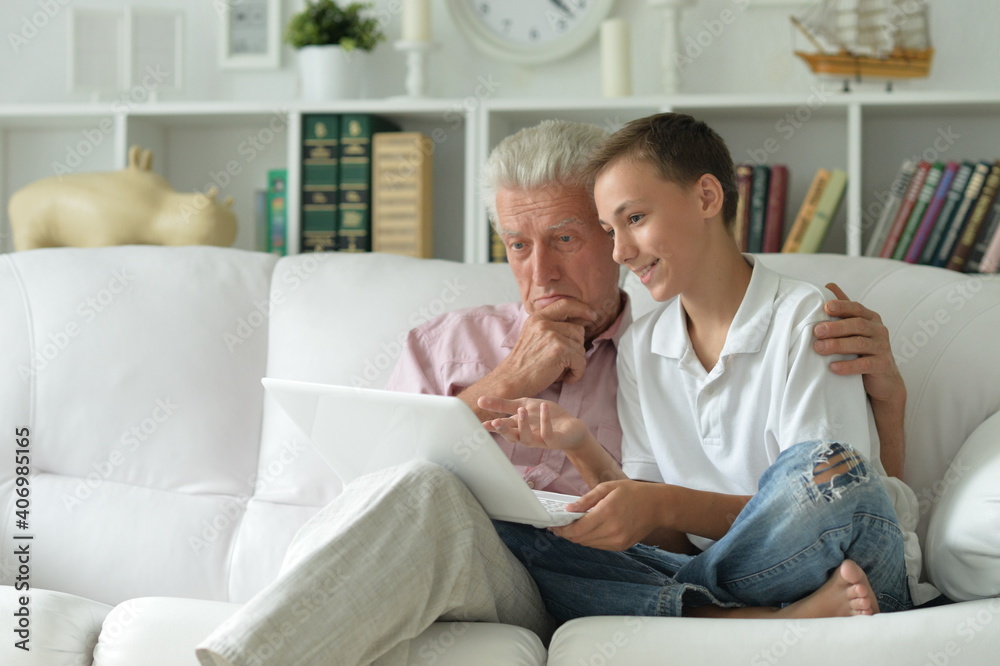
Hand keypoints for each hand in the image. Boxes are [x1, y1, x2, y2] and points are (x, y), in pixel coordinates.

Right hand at [478, 396, 590, 451]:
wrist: (571, 427)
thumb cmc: (546, 416)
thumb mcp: (524, 405)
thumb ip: (504, 404)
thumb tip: (480, 400)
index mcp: (518, 428)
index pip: (503, 428)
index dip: (493, 427)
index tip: (483, 424)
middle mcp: (528, 437)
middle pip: (512, 437)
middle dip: (503, 430)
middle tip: (496, 422)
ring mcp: (541, 440)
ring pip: (527, 439)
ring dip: (523, 425)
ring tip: (521, 410)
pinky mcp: (555, 441)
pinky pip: (548, 434)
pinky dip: (545, 421)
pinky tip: (543, 406)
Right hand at [496, 298, 596, 394]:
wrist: (511, 381)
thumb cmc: (524, 364)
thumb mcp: (533, 336)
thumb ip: (550, 327)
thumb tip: (579, 325)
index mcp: (538, 318)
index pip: (565, 304)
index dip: (582, 308)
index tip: (592, 316)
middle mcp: (544, 323)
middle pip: (578, 330)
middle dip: (575, 347)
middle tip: (562, 361)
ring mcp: (551, 335)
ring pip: (580, 346)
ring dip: (575, 362)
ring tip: (560, 370)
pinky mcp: (558, 350)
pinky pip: (581, 361)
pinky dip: (577, 373)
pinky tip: (566, 378)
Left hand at [550, 480, 663, 550]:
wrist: (657, 506)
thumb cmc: (633, 492)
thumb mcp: (608, 487)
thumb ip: (586, 499)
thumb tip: (568, 509)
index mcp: (607, 512)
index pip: (577, 529)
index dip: (562, 530)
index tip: (554, 526)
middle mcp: (612, 530)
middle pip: (580, 539)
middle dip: (567, 534)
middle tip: (560, 526)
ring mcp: (618, 540)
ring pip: (588, 544)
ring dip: (578, 537)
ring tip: (573, 527)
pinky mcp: (621, 546)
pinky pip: (599, 546)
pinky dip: (590, 539)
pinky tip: (589, 530)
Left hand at [814, 282, 904, 403]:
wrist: (883, 378)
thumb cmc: (863, 348)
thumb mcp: (853, 327)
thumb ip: (844, 308)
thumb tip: (829, 285)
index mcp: (870, 318)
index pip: (856, 308)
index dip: (842, 306)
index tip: (826, 307)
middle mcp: (879, 330)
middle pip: (857, 324)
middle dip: (835, 327)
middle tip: (816, 331)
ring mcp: (882, 347)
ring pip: (860, 343)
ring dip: (838, 345)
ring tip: (819, 348)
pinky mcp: (883, 365)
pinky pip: (865, 364)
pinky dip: (848, 366)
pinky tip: (833, 367)